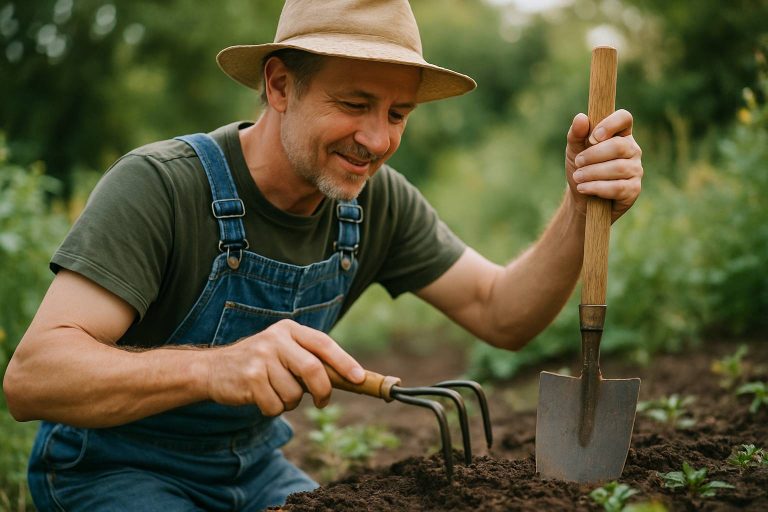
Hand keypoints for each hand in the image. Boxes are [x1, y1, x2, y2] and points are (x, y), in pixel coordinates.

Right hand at [203, 319, 364, 415]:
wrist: (213, 369)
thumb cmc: (259, 364)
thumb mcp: (283, 351)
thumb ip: (309, 359)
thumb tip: (349, 378)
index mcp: (289, 329)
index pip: (323, 343)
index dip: (344, 361)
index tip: (358, 378)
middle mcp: (275, 339)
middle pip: (313, 369)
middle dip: (323, 391)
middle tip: (323, 403)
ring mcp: (261, 358)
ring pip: (294, 393)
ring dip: (290, 402)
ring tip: (276, 393)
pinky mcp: (250, 378)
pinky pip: (276, 405)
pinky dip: (274, 409)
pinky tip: (261, 398)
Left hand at [565, 110, 642, 221]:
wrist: (581, 198)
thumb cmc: (581, 169)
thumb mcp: (574, 150)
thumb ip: (576, 134)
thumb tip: (581, 118)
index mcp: (620, 134)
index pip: (624, 118)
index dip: (610, 124)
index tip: (592, 137)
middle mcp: (632, 149)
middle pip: (619, 146)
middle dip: (593, 155)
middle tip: (578, 162)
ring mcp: (635, 170)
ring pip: (618, 168)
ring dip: (592, 172)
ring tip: (577, 177)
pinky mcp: (633, 189)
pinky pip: (618, 187)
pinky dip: (597, 187)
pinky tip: (583, 188)